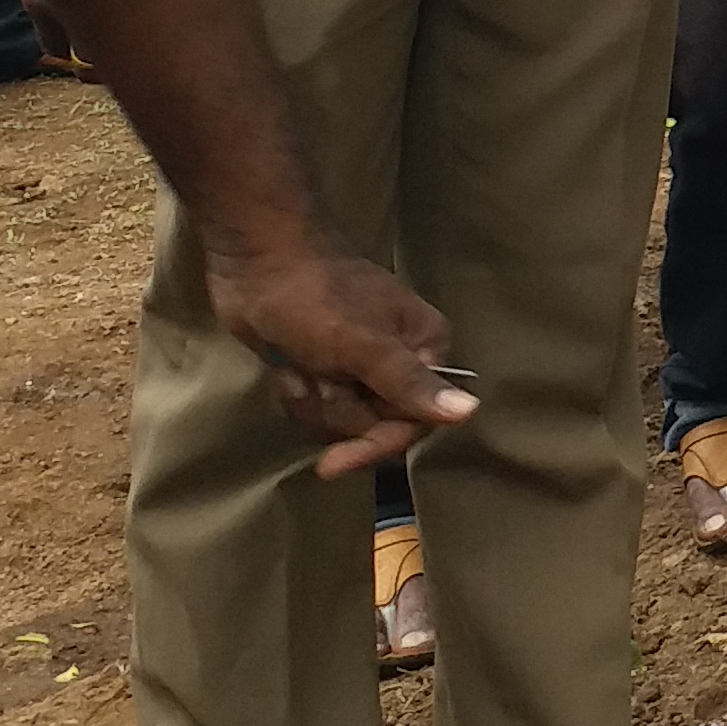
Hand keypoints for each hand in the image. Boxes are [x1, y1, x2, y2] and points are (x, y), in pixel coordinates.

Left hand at [205, 243, 473, 479]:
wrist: (255, 261)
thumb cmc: (316, 297)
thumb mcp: (364, 345)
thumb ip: (412, 383)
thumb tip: (471, 412)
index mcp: (423, 349)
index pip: (415, 419)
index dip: (377, 443)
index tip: (332, 465)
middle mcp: (397, 361)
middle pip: (374, 425)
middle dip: (336, 410)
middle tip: (317, 376)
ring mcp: (357, 367)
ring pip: (340, 421)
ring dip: (312, 401)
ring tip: (300, 363)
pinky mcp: (321, 369)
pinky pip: (315, 409)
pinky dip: (296, 393)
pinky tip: (286, 366)